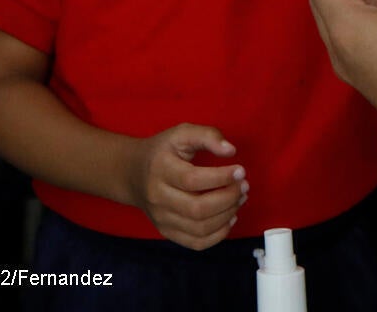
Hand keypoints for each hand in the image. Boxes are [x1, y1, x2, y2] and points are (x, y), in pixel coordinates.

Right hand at [127, 123, 248, 249]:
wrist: (132, 174)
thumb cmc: (163, 151)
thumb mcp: (182, 133)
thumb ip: (208, 135)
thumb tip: (230, 150)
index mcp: (160, 169)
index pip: (192, 180)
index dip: (221, 177)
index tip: (240, 171)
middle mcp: (157, 197)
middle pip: (197, 208)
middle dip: (228, 198)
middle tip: (244, 186)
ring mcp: (161, 218)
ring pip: (199, 228)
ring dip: (227, 215)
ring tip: (240, 198)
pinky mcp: (167, 231)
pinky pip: (196, 243)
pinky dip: (219, 235)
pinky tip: (230, 217)